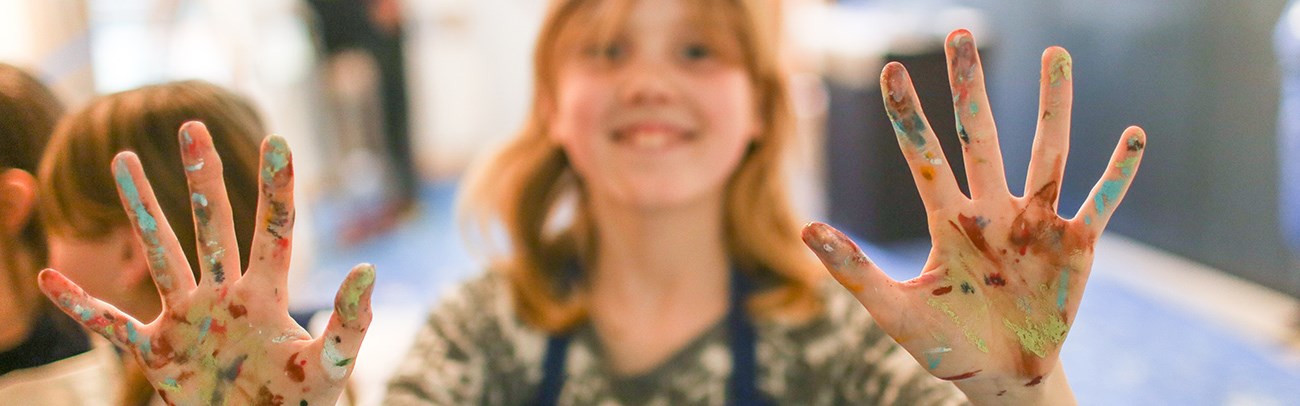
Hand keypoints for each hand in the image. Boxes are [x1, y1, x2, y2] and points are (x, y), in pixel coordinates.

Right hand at [38, 122, 375, 404]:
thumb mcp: (331, 366)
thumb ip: (349, 322)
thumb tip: (368, 269)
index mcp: (267, 296)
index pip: (274, 231)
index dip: (275, 187)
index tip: (277, 139)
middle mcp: (225, 296)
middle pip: (212, 225)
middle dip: (202, 176)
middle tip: (190, 126)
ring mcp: (187, 320)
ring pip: (159, 252)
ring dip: (141, 208)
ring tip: (123, 159)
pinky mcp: (157, 353)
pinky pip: (111, 324)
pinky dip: (81, 305)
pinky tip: (48, 278)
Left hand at [802, 30, 1143, 398]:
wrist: (1002, 380)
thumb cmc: (948, 344)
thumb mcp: (895, 311)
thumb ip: (854, 271)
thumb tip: (805, 231)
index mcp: (946, 221)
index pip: (923, 156)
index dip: (907, 115)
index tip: (890, 69)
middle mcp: (991, 210)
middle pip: (979, 136)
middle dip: (969, 87)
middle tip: (960, 34)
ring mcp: (1035, 224)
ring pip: (1047, 152)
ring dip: (1053, 106)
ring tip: (1056, 55)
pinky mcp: (1075, 247)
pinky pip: (1099, 203)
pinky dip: (1117, 174)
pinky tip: (1134, 135)